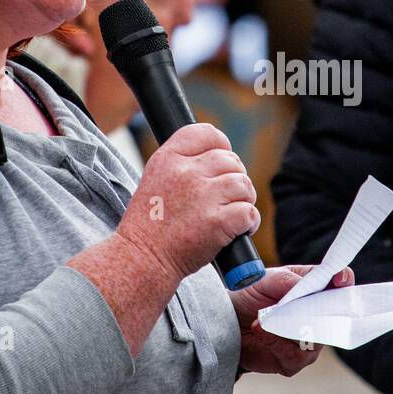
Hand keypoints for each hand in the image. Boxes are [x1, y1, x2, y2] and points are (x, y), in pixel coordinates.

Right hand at [115, 123, 258, 284]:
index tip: (221, 164)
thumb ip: (183, 164)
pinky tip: (236, 231)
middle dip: (234, 179)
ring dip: (244, 200)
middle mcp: (186, 172)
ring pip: (244, 185)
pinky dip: (249, 223)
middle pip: (231, 161)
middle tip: (225, 199)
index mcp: (169, 158)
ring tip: (230, 215)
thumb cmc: (151, 225)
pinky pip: (249, 212)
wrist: (143, 259)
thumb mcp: (155, 180)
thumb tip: (221, 157)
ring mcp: (203, 196)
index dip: (221, 146)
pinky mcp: (218, 221)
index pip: (207, 133)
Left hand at [229, 264, 353, 375]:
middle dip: (319, 310)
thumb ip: (288, 279)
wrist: (226, 322)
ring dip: (289, 327)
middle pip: (335, 316)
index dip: (343, 281)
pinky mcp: (294, 361)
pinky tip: (260, 331)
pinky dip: (276, 342)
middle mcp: (318, 316)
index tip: (339, 279)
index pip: (340, 284)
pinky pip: (296, 356)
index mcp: (315, 289)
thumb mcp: (265, 279)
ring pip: (317, 338)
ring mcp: (310, 341)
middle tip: (298, 305)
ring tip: (264, 319)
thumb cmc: (248, 296)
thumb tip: (305, 285)